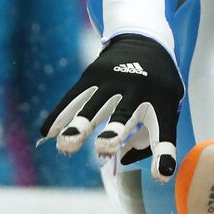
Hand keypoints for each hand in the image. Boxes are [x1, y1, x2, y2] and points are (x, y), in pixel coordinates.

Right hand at [39, 34, 184, 181]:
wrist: (145, 39)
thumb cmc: (158, 85)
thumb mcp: (168, 104)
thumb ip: (151, 135)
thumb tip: (121, 159)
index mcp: (163, 101)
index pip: (165, 131)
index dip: (163, 153)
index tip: (161, 174)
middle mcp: (140, 89)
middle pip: (125, 114)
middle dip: (114, 132)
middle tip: (105, 147)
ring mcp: (115, 79)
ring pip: (94, 106)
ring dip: (79, 125)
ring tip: (65, 145)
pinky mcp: (94, 74)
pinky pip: (74, 97)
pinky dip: (60, 114)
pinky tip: (46, 132)